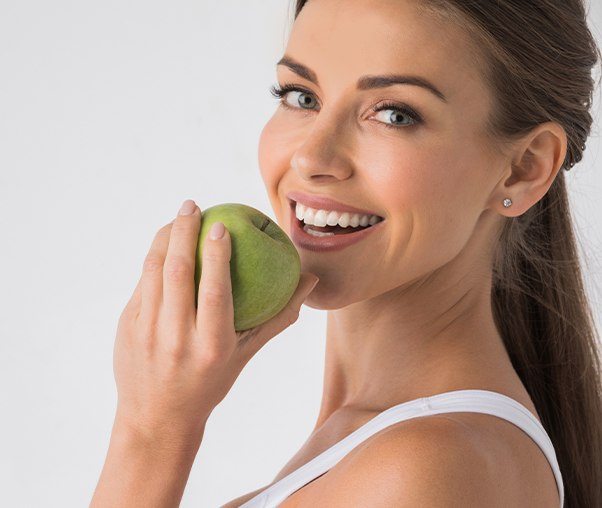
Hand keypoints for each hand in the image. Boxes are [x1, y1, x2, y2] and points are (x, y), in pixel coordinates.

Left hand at [112, 199, 318, 447]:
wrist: (156, 417)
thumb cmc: (210, 383)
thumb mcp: (245, 355)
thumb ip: (277, 316)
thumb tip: (310, 281)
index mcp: (211, 345)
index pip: (214, 290)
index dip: (216, 254)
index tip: (219, 224)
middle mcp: (176, 337)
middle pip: (177, 271)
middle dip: (183, 231)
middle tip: (192, 205)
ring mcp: (145, 332)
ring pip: (153, 272)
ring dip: (163, 239)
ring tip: (177, 218)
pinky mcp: (125, 328)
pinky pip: (140, 285)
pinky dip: (152, 259)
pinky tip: (162, 246)